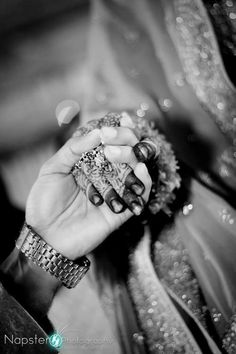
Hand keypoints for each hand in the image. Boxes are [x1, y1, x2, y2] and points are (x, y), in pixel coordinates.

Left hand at [26, 129, 151, 259]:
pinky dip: (144, 181)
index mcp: (89, 163)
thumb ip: (73, 149)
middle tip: (114, 138)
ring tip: (117, 153)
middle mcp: (105, 174)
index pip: (107, 142)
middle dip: (124, 140)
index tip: (111, 123)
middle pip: (125, 152)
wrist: (45, 237)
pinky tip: (140, 169)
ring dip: (132, 157)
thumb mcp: (52, 170)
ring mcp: (114, 191)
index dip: (113, 130)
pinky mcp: (121, 210)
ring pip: (134, 170)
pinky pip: (139, 195)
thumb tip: (97, 132)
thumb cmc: (44, 202)